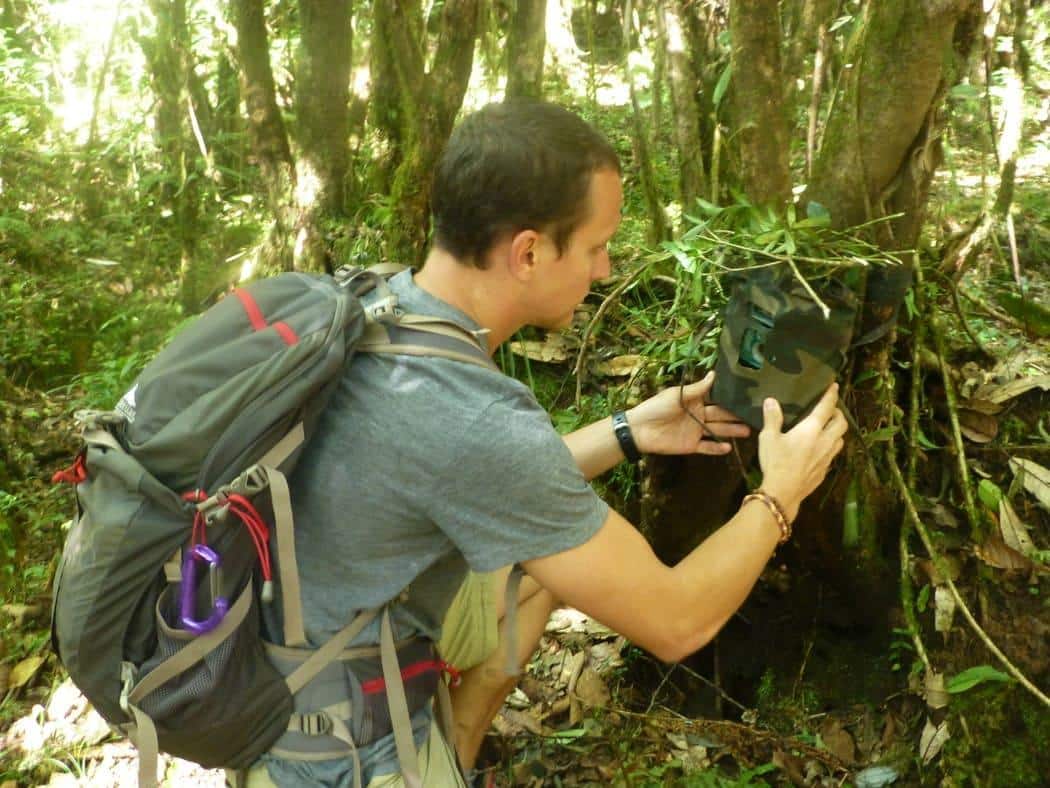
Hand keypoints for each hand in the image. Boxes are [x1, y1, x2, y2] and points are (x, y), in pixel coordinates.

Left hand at [627, 371, 750, 455]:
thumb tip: (714, 374)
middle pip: (721, 415)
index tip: (748, 396)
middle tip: (755, 415)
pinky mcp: (690, 445)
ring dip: (732, 431)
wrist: (639, 429)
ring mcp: (696, 431)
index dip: (730, 398)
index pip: (716, 399)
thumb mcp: (676, 395)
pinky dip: (717, 449)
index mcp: (695, 401)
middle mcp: (699, 415)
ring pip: (718, 431)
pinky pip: (707, 447)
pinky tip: (729, 447)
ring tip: (748, 431)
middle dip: (736, 416)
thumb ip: (697, 388)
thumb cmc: (656, 407)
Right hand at [757, 383, 847, 520]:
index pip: (826, 408)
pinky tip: (820, 450)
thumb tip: (771, 400)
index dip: (831, 396)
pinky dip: (830, 447)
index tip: (835, 386)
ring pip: (841, 439)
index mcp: (811, 429)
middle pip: (841, 424)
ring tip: (828, 429)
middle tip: (830, 411)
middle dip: (838, 414)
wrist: (784, 492)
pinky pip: (833, 454)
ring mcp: (827, 457)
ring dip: (837, 431)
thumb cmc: (776, 462)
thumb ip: (772, 418)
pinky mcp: (825, 470)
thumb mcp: (768, 438)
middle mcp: (825, 441)